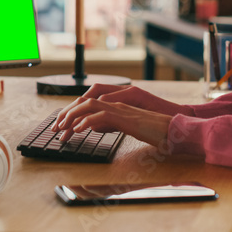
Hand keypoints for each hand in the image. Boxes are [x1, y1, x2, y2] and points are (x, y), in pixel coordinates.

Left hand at [50, 84, 178, 146]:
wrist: (176, 130)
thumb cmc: (156, 130)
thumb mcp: (128, 127)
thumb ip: (111, 124)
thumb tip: (94, 127)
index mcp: (118, 104)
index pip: (90, 102)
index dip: (73, 111)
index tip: (61, 124)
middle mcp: (118, 102)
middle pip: (86, 101)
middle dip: (67, 113)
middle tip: (55, 127)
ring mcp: (122, 108)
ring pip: (90, 105)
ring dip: (72, 116)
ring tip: (62, 129)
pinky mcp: (126, 118)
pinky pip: (102, 116)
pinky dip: (87, 121)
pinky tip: (78, 130)